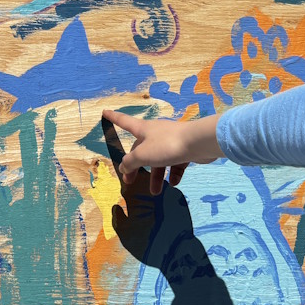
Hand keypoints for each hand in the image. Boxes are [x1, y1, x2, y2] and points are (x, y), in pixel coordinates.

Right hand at [100, 109, 220, 194]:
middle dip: (136, 166)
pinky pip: (175, 163)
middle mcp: (155, 133)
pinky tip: (174, 183)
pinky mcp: (184, 149)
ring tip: (156, 192)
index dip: (114, 118)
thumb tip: (123, 166)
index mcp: (143, 130)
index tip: (105, 112)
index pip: (124, 122)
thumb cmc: (166, 145)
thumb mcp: (142, 155)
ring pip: (159, 160)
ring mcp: (170, 141)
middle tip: (131, 181)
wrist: (198, 143)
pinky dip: (173, 173)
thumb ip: (130, 162)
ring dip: (156, 176)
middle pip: (141, 150)